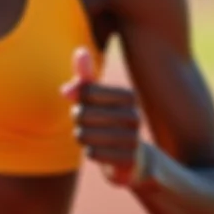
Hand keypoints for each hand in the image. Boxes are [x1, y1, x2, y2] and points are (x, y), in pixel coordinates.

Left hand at [61, 46, 147, 186]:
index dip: (79, 99)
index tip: (89, 104)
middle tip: (89, 124)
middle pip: (82, 113)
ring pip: (84, 135)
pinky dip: (89, 152)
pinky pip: (92, 154)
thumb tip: (80, 52)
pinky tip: (100, 151)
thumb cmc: (106, 118)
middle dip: (77, 120)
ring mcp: (134, 140)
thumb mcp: (93, 96)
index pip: (87, 91)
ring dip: (81, 137)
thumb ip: (84, 77)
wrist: (129, 156)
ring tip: (93, 137)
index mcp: (129, 96)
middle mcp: (135, 116)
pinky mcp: (128, 161)